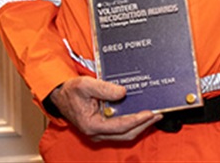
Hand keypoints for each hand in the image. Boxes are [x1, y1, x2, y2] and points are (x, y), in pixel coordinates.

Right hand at [47, 77, 161, 141]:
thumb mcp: (85, 85)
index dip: (137, 120)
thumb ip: (104, 88)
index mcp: (92, 125)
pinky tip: (141, 115)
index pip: (120, 126)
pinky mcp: (103, 129)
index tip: (150, 113)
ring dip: (140, 125)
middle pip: (126, 134)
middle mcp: (97, 133)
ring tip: (154, 115)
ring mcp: (100, 133)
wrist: (61, 96)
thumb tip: (122, 93)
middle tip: (158, 115)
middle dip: (144, 125)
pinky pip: (121, 130)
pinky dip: (133, 123)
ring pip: (125, 134)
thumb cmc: (71, 91)